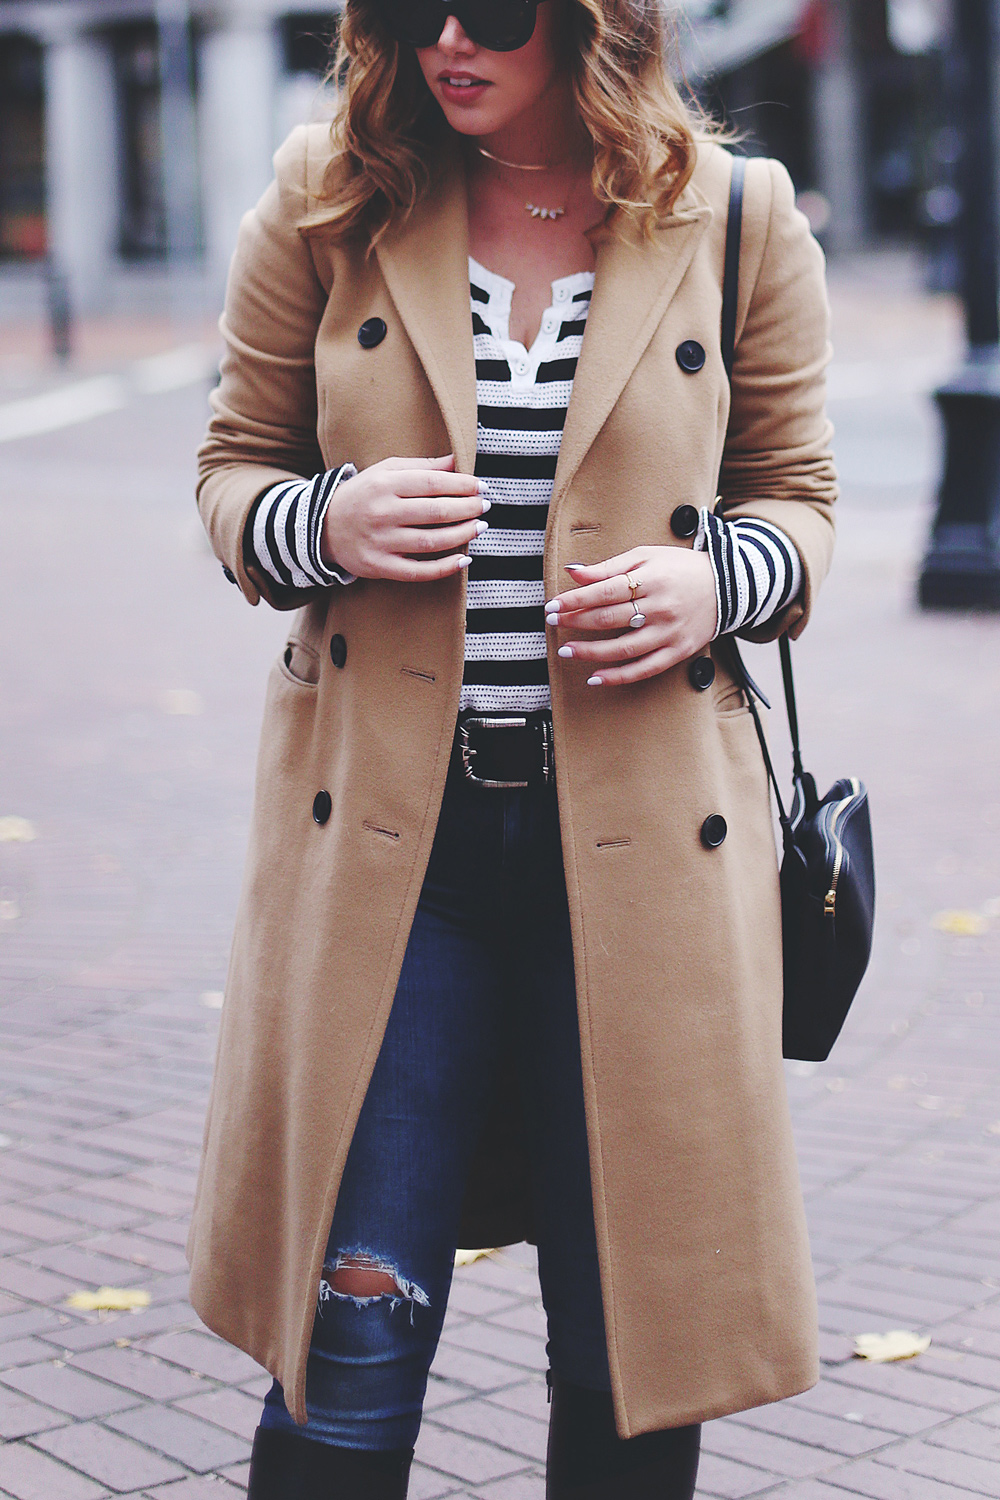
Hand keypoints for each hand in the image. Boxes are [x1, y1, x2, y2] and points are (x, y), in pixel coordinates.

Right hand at [322, 455, 487, 581]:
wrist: (322, 527)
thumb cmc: (362, 495)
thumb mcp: (385, 472)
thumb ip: (421, 467)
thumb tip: (457, 461)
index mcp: (384, 485)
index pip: (432, 483)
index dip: (462, 485)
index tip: (480, 486)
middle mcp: (382, 513)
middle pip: (436, 511)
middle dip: (467, 509)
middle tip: (484, 506)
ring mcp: (381, 542)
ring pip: (431, 541)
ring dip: (462, 535)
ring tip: (479, 527)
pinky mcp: (380, 566)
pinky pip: (418, 571)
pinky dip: (444, 567)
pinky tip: (464, 559)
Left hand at [545, 546, 717, 685]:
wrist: (727, 585)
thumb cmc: (679, 568)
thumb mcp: (645, 557)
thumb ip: (609, 567)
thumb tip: (573, 572)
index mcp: (651, 579)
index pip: (604, 591)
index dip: (575, 600)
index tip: (553, 606)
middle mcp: (660, 607)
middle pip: (610, 619)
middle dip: (576, 622)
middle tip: (552, 624)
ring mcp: (669, 633)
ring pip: (623, 649)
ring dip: (590, 652)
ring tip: (567, 651)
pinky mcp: (678, 652)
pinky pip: (644, 670)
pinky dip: (618, 677)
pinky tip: (596, 678)